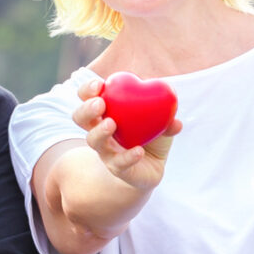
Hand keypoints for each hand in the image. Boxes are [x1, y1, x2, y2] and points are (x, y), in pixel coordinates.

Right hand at [72, 76, 181, 190]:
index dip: (88, 90)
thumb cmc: (151, 136)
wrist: (153, 167)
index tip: (99, 84)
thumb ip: (166, 113)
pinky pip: (119, 163)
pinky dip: (128, 156)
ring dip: (100, 131)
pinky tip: (139, 151)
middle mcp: (100, 131)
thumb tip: (173, 103)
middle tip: (100, 104)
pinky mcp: (117, 168)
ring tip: (112, 124)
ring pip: (93, 141)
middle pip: (80, 118)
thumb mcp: (161, 121)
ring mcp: (106, 151)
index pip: (87, 97)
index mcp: (106, 113)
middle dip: (87, 109)